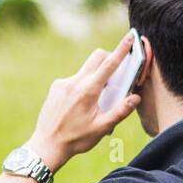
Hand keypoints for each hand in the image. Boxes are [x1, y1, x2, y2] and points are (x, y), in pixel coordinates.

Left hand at [26, 32, 141, 172]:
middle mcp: (74, 82)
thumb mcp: (101, 128)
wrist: (47, 145)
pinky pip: (74, 79)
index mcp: (88, 91)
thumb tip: (135, 98)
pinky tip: (79, 105)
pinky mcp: (56, 87)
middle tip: (116, 72)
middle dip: (109, 58)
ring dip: (95, 77)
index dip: (121, 50)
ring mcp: (63, 83)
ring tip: (96, 100)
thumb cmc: (75, 139)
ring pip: (85, 70)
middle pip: (96, 58)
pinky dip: (82, 85)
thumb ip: (120, 111)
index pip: (109, 65)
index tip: (129, 36)